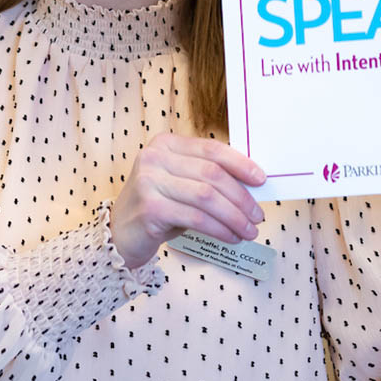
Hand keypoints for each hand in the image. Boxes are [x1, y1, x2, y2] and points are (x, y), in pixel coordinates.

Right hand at [110, 133, 266, 269]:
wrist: (120, 233)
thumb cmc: (157, 208)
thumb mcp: (181, 185)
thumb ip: (207, 179)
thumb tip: (251, 186)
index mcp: (165, 144)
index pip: (211, 149)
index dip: (240, 164)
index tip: (261, 180)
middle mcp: (155, 157)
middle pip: (212, 174)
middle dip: (241, 197)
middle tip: (258, 215)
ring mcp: (150, 182)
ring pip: (207, 197)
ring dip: (234, 217)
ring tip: (249, 230)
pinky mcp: (150, 208)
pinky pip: (196, 218)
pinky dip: (220, 229)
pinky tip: (231, 237)